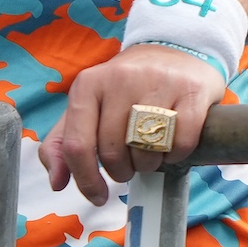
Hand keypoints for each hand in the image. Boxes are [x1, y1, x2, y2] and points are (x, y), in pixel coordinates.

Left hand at [40, 43, 227, 205]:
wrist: (172, 51)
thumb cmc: (125, 88)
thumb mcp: (87, 107)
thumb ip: (63, 143)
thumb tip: (57, 182)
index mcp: (88, 84)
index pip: (77, 145)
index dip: (85, 180)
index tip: (98, 195)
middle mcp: (120, 78)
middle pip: (112, 153)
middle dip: (121, 171)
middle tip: (129, 163)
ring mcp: (157, 82)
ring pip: (145, 151)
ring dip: (148, 165)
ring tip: (149, 150)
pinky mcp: (190, 90)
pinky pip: (180, 143)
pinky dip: (176, 155)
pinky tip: (172, 144)